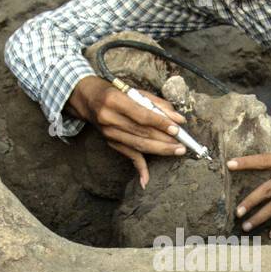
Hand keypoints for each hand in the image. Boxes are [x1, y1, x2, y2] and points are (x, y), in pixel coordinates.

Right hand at [68, 75, 187, 187]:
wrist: (88, 99)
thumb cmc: (115, 93)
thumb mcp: (135, 91)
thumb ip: (157, 104)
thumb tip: (178, 119)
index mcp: (115, 101)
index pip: (141, 115)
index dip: (160, 123)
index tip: (176, 129)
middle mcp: (109, 118)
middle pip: (141, 133)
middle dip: (164, 140)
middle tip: (182, 145)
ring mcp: (109, 133)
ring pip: (138, 145)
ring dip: (159, 150)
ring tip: (176, 151)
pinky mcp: (110, 142)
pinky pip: (128, 155)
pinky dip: (139, 168)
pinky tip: (146, 180)